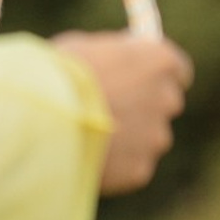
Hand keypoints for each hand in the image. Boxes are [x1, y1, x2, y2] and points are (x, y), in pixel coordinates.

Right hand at [58, 32, 192, 193]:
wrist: (42, 122)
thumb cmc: (58, 76)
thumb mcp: (86, 49)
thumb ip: (113, 56)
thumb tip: (118, 59)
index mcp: (159, 61)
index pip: (177, 70)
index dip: (156, 76)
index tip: (141, 81)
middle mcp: (167, 100)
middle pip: (166, 105)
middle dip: (144, 108)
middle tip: (113, 111)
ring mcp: (156, 138)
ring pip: (148, 139)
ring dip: (129, 138)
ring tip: (90, 138)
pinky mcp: (140, 170)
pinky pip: (131, 166)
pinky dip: (115, 165)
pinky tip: (87, 157)